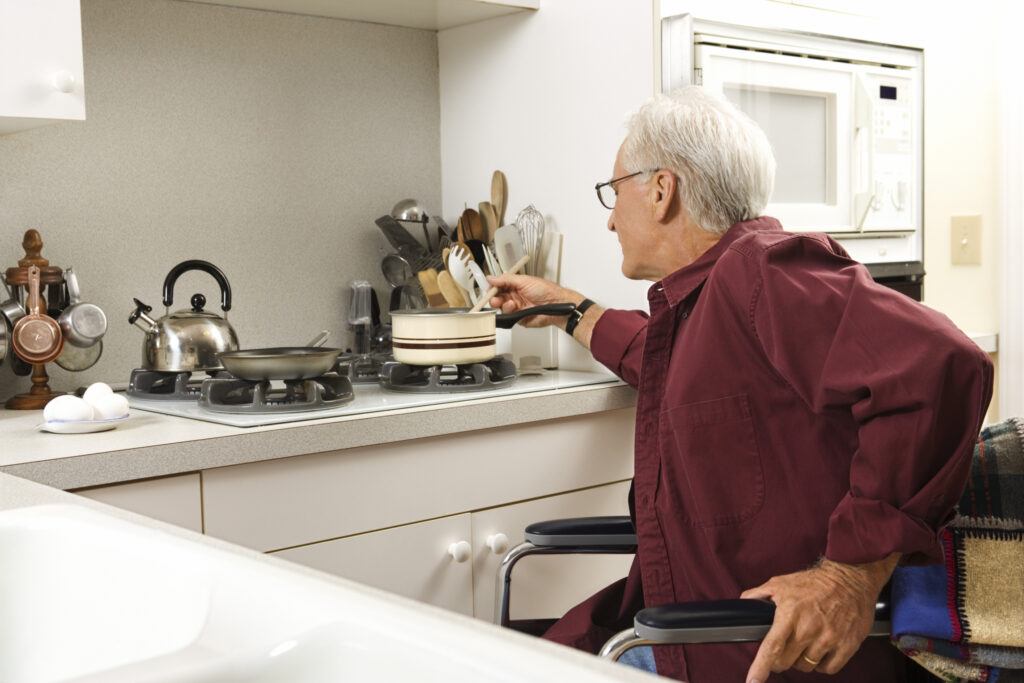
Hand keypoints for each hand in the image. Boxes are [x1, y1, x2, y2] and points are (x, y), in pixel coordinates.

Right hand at [487, 273, 582, 327]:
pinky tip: (514, 308)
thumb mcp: (524, 280)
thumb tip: (492, 278)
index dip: (492, 287)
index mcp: (515, 285)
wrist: (556, 304)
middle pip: (497, 298)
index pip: (499, 286)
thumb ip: (506, 279)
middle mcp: (514, 296)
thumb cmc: (546, 291)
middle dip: (494, 298)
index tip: (488, 288)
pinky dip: (509, 313)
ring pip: (501, 308)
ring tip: (510, 303)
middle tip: (494, 299)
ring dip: (503, 305)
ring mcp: (516, 307)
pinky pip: (508, 317)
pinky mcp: (518, 318)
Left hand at [741, 554, 897, 682]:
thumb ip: (759, 595)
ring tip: (804, 643)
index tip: (753, 681)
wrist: (851, 578)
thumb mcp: (780, 583)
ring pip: (806, 666)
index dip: (760, 668)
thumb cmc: (815, 581)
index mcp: (790, 614)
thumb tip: (744, 604)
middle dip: (780, 658)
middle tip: (784, 647)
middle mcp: (809, 629)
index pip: (771, 648)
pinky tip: (820, 649)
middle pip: (786, 662)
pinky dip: (822, 664)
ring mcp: (829, 639)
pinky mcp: (847, 645)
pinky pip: (828, 668)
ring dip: (801, 660)